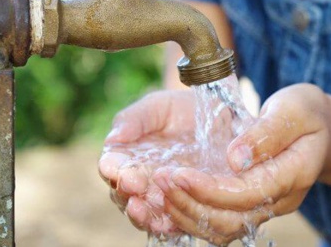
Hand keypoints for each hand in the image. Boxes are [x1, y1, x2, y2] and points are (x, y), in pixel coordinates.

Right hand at [98, 90, 197, 234]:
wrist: (218, 117)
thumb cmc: (182, 109)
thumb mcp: (159, 106)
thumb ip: (135, 119)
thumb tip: (113, 138)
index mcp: (126, 154)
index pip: (112, 166)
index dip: (114, 170)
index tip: (124, 172)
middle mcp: (138, 178)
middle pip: (123, 193)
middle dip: (128, 195)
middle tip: (137, 191)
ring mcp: (159, 194)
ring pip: (143, 212)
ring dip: (143, 215)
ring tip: (146, 212)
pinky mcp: (181, 205)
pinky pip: (169, 221)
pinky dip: (167, 225)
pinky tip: (168, 224)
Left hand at [152, 84, 330, 244]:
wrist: (320, 129)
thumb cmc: (306, 113)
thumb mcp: (294, 109)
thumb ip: (267, 133)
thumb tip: (234, 159)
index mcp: (293, 174)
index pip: (247, 194)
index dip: (210, 189)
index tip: (179, 173)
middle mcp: (278, 199)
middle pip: (230, 219)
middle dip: (191, 203)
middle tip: (160, 181)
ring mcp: (265, 207)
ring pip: (222, 228)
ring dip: (186, 212)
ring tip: (158, 189)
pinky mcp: (249, 205)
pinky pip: (218, 222)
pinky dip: (191, 214)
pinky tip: (169, 198)